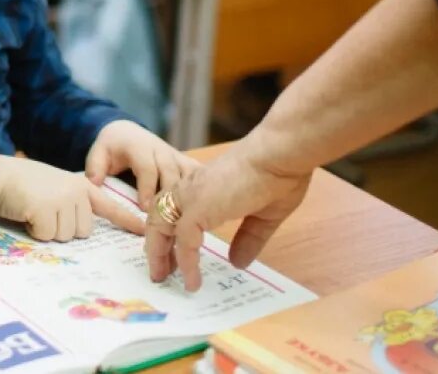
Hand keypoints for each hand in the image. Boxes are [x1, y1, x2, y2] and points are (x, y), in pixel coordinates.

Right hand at [0, 154, 142, 241]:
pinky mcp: (46, 209)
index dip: (126, 220)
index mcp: (80, 186)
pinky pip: (47, 236)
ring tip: (33, 210)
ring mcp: (62, 199)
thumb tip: (80, 229)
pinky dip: (34, 230)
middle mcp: (76, 192)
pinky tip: (26, 213)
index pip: (109, 206)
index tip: (143, 230)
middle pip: (82, 231)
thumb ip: (71, 202)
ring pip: (65, 236)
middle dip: (63, 229)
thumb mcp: (53, 187)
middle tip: (44, 212)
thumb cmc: (22, 184)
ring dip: (47, 230)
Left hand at [84, 120, 199, 211]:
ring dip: (188, 195)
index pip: (147, 167)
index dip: (148, 188)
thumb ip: (95, 168)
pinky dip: (202, 188)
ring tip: (185, 219)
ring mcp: (175, 155)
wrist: (126, 131)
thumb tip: (96, 185)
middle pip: (171, 172)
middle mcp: (161, 150)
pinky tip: (206, 206)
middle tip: (167, 220)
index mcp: (139, 147)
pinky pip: (196, 173)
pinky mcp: (184, 162)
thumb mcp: (98, 153)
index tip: (145, 208)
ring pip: (187, 174)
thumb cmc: (112, 147)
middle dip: (170, 196)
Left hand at [143, 145, 309, 291]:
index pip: (172, 210)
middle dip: (156, 247)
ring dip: (160, 255)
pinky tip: (192, 281)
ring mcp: (192, 196)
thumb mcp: (262, 216)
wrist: (281, 156)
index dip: (169, 234)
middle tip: (161, 272)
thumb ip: (248, 238)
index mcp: (203, 187)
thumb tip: (238, 262)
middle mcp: (190, 189)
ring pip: (160, 227)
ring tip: (164, 278)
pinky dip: (186, 263)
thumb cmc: (277, 176)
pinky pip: (184, 241)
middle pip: (158, 219)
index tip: (173, 257)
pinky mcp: (199, 207)